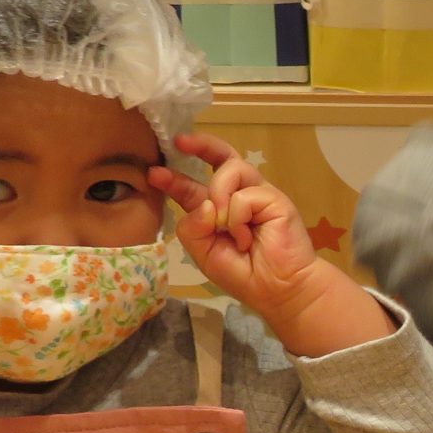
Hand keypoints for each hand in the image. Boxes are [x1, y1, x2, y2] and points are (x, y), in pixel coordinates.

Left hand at [151, 132, 386, 354]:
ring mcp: (258, 195)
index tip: (154, 173)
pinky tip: (245, 238)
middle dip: (202, 145)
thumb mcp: (203, 253)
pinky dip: (237, 218)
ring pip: (230, 170)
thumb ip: (192, 227)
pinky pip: (244, 195)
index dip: (174, 179)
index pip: (194, 186)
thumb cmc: (243, 274)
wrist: (278, 289)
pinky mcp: (275, 199)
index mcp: (217, 210)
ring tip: (224, 225)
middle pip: (223, 158)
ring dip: (219, 194)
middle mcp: (238, 196)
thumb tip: (207, 204)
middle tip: (182, 142)